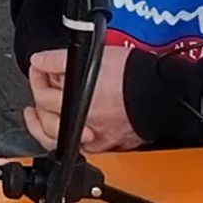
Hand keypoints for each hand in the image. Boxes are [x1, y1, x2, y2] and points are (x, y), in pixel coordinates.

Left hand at [22, 47, 143, 153]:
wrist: (164, 93)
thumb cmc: (134, 75)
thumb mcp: (91, 55)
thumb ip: (58, 60)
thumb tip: (39, 61)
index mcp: (77, 103)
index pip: (42, 95)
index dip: (37, 77)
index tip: (40, 68)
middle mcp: (85, 125)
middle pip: (47, 120)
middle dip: (40, 102)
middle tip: (41, 87)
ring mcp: (99, 139)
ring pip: (60, 142)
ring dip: (46, 128)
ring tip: (40, 115)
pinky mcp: (112, 145)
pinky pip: (83, 147)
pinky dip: (72, 138)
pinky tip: (70, 127)